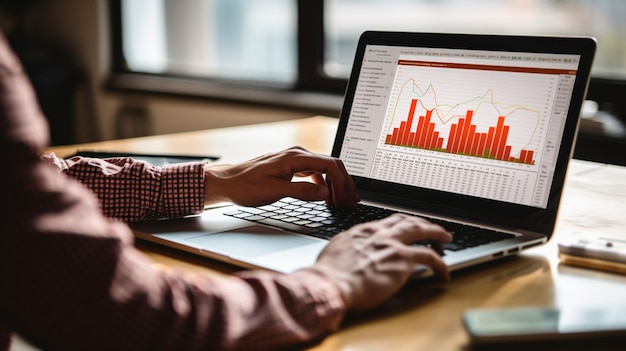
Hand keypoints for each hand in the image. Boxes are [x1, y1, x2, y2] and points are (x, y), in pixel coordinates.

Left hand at [203, 146, 358, 207]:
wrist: (227, 182)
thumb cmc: (246, 186)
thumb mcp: (275, 191)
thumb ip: (302, 192)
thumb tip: (325, 195)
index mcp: (295, 157)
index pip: (330, 165)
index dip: (342, 184)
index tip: (346, 200)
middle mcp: (297, 155)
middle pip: (332, 165)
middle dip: (344, 184)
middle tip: (351, 203)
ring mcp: (295, 160)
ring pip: (325, 169)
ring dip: (336, 185)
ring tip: (343, 202)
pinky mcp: (292, 167)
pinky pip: (315, 173)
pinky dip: (325, 185)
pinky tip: (327, 198)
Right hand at [308, 213, 451, 311]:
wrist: (330, 284)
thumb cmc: (328, 275)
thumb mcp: (335, 252)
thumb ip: (349, 248)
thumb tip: (352, 254)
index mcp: (362, 231)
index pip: (387, 222)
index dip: (400, 223)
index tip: (406, 227)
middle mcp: (378, 234)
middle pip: (407, 221)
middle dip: (422, 223)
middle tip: (432, 228)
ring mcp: (392, 244)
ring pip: (422, 231)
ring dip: (437, 234)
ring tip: (445, 239)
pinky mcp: (403, 260)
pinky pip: (430, 257)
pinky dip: (441, 265)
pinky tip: (444, 273)